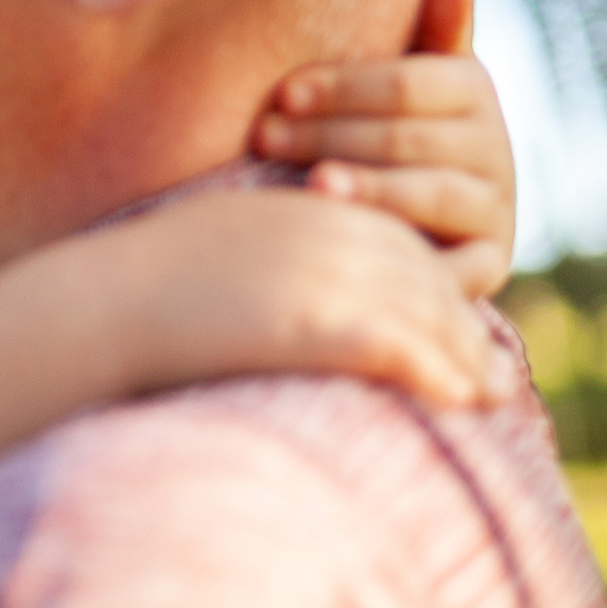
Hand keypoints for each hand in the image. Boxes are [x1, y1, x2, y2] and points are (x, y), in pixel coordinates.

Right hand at [99, 188, 510, 408]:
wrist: (108, 299)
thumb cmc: (146, 281)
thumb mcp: (225, 239)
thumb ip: (272, 247)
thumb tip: (290, 285)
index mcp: (308, 206)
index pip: (398, 243)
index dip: (438, 288)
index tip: (464, 328)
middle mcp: (327, 231)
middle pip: (422, 277)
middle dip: (465, 328)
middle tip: (498, 375)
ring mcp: (323, 273)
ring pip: (421, 313)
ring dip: (465, 358)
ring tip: (492, 398)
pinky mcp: (313, 320)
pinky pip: (395, 346)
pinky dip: (435, 372)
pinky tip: (459, 401)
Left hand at [248, 0, 515, 296]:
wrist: (419, 217)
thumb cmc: (385, 128)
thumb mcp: (400, 79)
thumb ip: (425, 34)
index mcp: (473, 90)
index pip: (406, 83)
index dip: (342, 87)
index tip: (283, 93)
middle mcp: (496, 148)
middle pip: (407, 137)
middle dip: (329, 136)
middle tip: (264, 137)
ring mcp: (496, 209)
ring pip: (430, 192)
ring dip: (368, 188)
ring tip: (310, 188)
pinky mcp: (489, 264)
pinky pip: (452, 263)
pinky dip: (408, 258)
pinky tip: (358, 251)